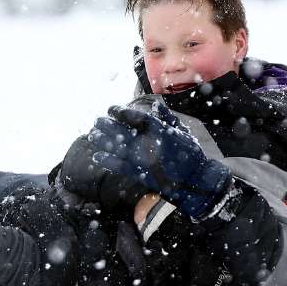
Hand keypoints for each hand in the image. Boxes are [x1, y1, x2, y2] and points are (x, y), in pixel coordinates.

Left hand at [88, 102, 231, 219]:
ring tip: (93, 135)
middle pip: (121, 130)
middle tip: (97, 120)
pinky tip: (97, 156)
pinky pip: (118, 166)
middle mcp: (147, 143)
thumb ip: (166, 117)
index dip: (120, 111)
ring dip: (102, 140)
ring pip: (116, 147)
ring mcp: (142, 159)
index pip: (134, 117)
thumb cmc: (190, 154)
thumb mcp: (181, 130)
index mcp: (159, 130)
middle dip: (106, 124)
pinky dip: (106, 161)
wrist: (194, 180)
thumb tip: (155, 105)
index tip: (111, 108)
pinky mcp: (139, 174)